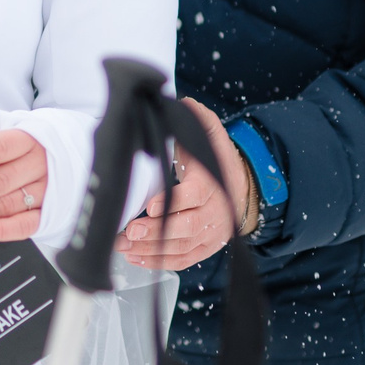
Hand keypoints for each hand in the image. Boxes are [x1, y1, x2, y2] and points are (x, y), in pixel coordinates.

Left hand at [117, 97, 250, 271]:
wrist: (242, 187)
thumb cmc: (217, 160)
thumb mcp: (210, 134)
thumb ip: (197, 118)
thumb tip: (184, 103)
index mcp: (213, 183)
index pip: (195, 194)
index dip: (174, 201)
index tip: (152, 205)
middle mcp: (214, 211)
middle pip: (186, 226)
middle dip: (156, 231)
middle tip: (130, 231)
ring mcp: (211, 233)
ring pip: (181, 247)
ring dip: (150, 249)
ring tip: (123, 246)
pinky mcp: (205, 247)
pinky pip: (183, 260)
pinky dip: (159, 261)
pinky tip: (136, 257)